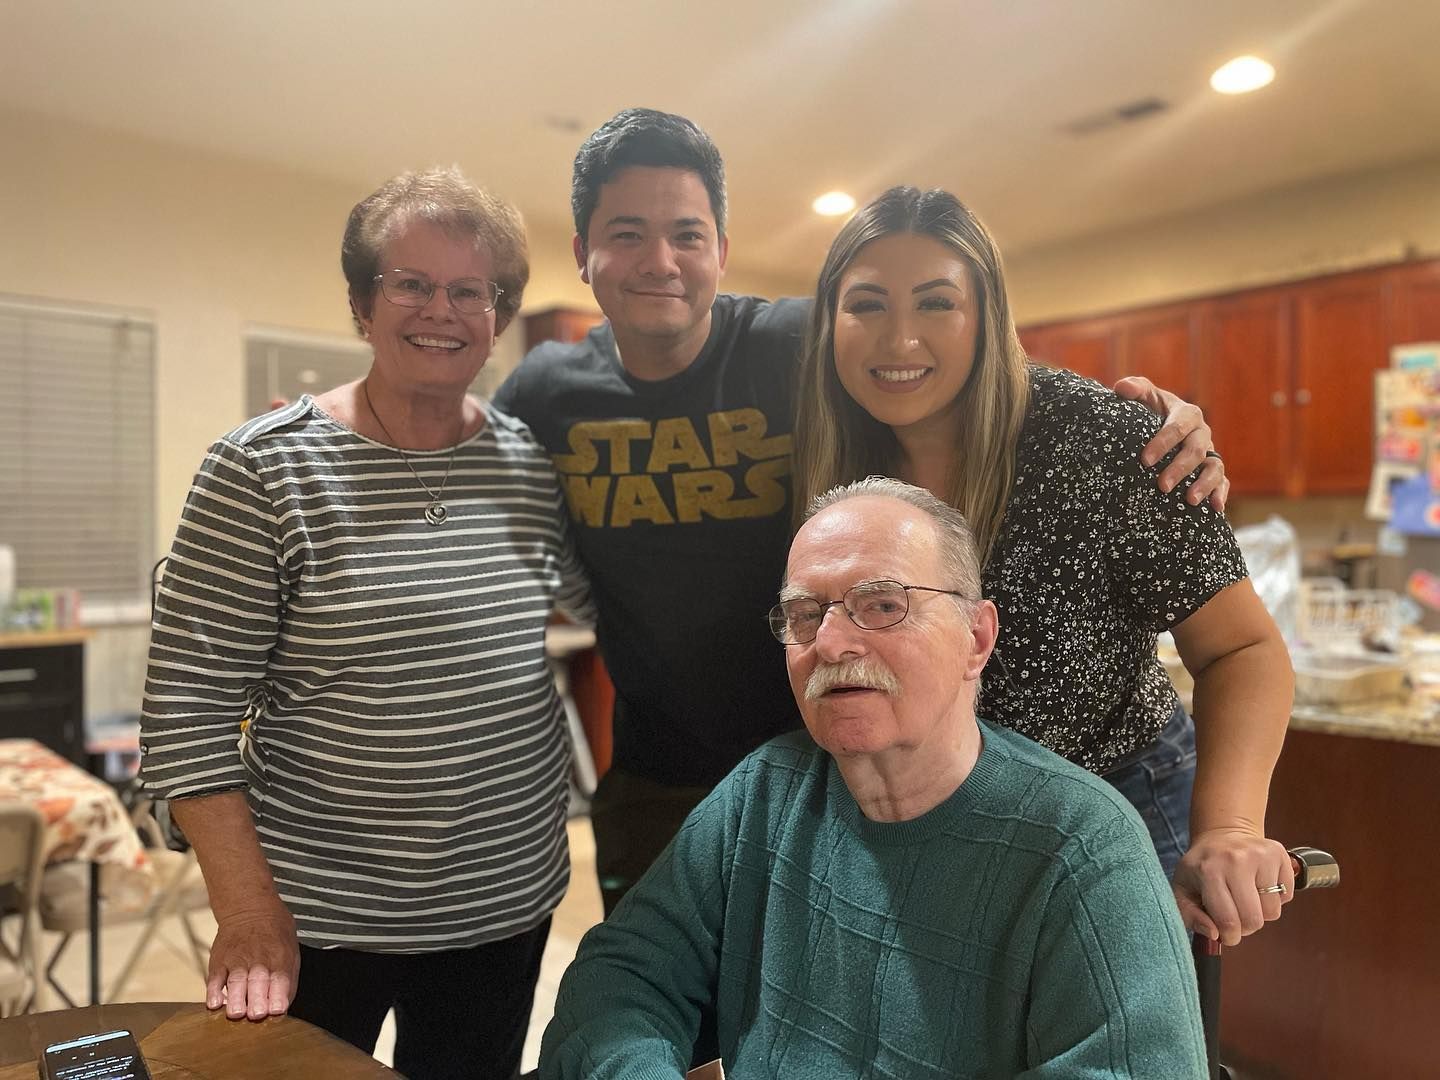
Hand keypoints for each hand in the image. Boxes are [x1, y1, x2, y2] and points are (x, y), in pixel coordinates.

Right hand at [205, 902, 299, 1019]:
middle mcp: (259, 958)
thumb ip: (288, 980)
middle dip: (257, 999)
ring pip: (236, 980)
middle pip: (258, 981)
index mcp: (280, 957)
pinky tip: (214, 1003)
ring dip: (236, 998)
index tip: (276, 1010)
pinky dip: (213, 991)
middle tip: (256, 1015)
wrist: (250, 908)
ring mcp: (237, 959)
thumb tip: (283, 1007)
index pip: (280, 978)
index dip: (278, 995)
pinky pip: (215, 977)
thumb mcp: (292, 950)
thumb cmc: (274, 934)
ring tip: (236, 1013)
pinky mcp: (219, 960)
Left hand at [1112, 376, 1228, 511]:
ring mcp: (1210, 452)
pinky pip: (1222, 481)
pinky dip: (1220, 493)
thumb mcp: (1144, 397)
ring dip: (1204, 484)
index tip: (1146, 460)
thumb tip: (1121, 388)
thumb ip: (1135, 389)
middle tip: (1161, 486)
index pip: (1177, 427)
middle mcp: (1201, 434)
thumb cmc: (1150, 410)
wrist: (1160, 425)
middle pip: (1195, 451)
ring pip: (1213, 467)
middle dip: (1179, 468)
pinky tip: (1214, 508)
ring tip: (1189, 500)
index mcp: (1187, 414)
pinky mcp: (1212, 470)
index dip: (1163, 443)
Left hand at [1172, 828, 1294, 945]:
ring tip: (1246, 898)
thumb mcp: (1183, 890)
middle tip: (1237, 917)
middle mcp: (1236, 860)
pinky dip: (1275, 898)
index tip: (1227, 933)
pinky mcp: (1279, 854)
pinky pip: (1286, 896)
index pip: (1229, 920)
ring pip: (1272, 911)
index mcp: (1208, 871)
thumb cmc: (1201, 868)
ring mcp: (1260, 855)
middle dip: (1246, 928)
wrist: (1222, 836)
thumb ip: (1190, 917)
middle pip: (1253, 919)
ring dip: (1260, 913)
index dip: (1230, 936)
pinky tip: (1259, 885)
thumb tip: (1214, 934)